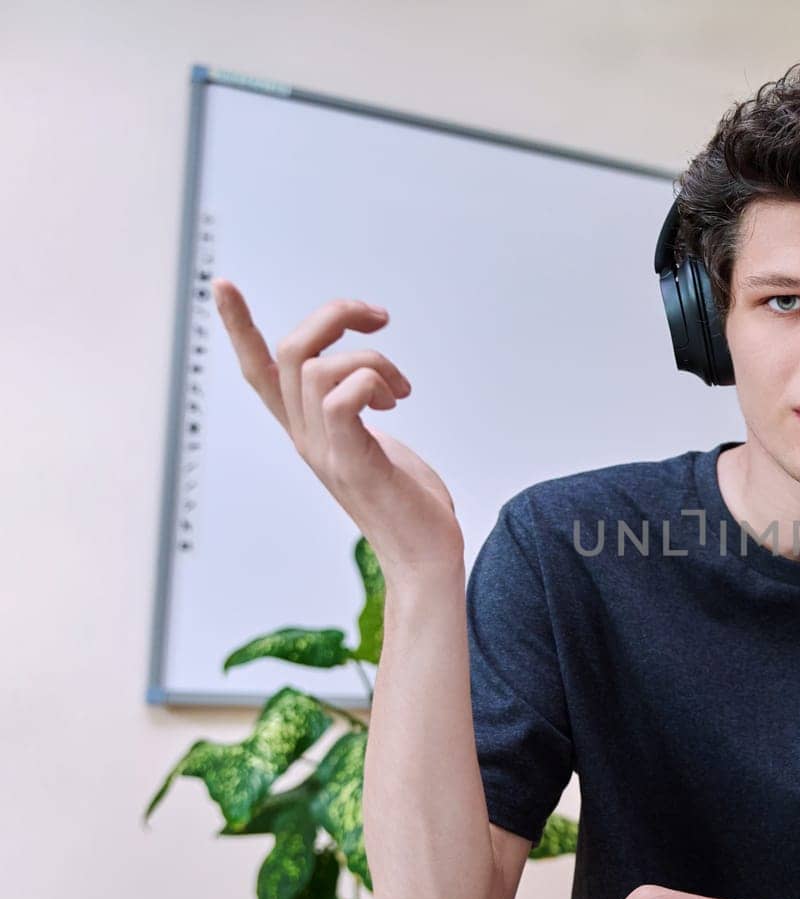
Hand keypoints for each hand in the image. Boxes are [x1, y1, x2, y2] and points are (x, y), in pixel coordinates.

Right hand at [213, 279, 464, 578]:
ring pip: (316, 368)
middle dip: (334, 317)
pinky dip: (370, 382)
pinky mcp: (353, 464)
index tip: (221, 284)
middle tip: (380, 319)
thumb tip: (366, 381)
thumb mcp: (374, 444)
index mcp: (307, 430)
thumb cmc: (409, 503)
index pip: (258, 372)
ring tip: (401, 391)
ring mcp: (325, 451)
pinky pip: (341, 399)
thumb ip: (358, 412)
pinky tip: (393, 403)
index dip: (238, 327)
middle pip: (288, 351)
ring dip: (371, 360)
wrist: (425, 560)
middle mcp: (305, 438)